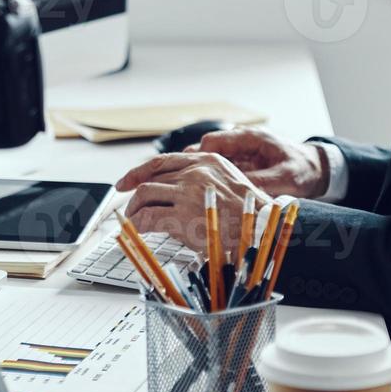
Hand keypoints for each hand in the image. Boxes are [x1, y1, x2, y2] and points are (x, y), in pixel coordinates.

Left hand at [114, 151, 270, 258]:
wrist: (265, 229)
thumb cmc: (251, 213)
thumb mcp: (230, 183)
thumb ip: (205, 179)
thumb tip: (178, 190)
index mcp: (207, 160)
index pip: (163, 161)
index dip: (139, 171)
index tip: (126, 181)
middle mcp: (196, 171)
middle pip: (151, 178)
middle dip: (135, 195)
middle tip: (129, 208)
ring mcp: (188, 192)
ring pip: (145, 193)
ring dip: (135, 209)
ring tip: (133, 221)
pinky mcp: (183, 215)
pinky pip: (148, 216)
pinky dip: (138, 224)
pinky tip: (138, 230)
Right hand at [185, 127, 328, 198]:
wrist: (316, 170)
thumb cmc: (304, 169)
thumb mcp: (287, 177)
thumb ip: (263, 182)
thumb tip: (239, 190)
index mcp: (249, 137)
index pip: (212, 141)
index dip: (199, 158)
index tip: (193, 177)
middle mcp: (239, 143)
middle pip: (205, 150)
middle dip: (193, 167)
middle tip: (181, 186)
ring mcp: (238, 154)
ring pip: (209, 162)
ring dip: (201, 175)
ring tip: (187, 193)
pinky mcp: (240, 167)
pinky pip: (219, 172)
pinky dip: (211, 181)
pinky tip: (205, 196)